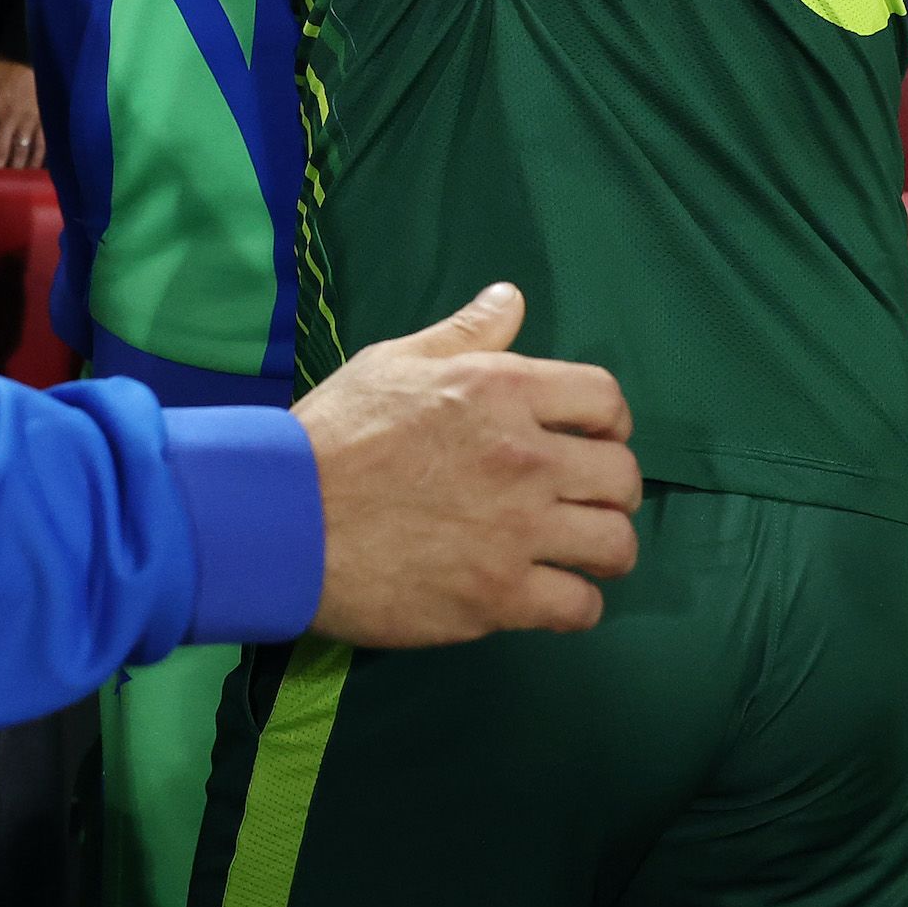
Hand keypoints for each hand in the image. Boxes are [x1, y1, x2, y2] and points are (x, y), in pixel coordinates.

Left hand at [0, 56, 44, 168]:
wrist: (28, 52)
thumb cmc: (0, 66)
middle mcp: (7, 118)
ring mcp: (28, 120)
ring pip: (21, 151)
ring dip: (16, 170)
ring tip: (13, 186)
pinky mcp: (44, 118)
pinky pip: (42, 143)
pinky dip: (38, 159)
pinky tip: (35, 171)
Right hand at [293, 283, 640, 647]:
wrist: (285, 518)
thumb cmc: (337, 433)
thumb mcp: (396, 360)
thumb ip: (465, 334)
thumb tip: (512, 298)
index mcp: (503, 390)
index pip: (605, 398)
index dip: (609, 420)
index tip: (593, 438)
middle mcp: (524, 458)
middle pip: (622, 475)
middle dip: (614, 487)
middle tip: (587, 498)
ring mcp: (516, 532)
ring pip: (615, 544)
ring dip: (605, 547)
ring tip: (581, 551)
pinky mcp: (498, 598)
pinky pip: (580, 607)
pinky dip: (577, 605)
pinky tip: (553, 596)